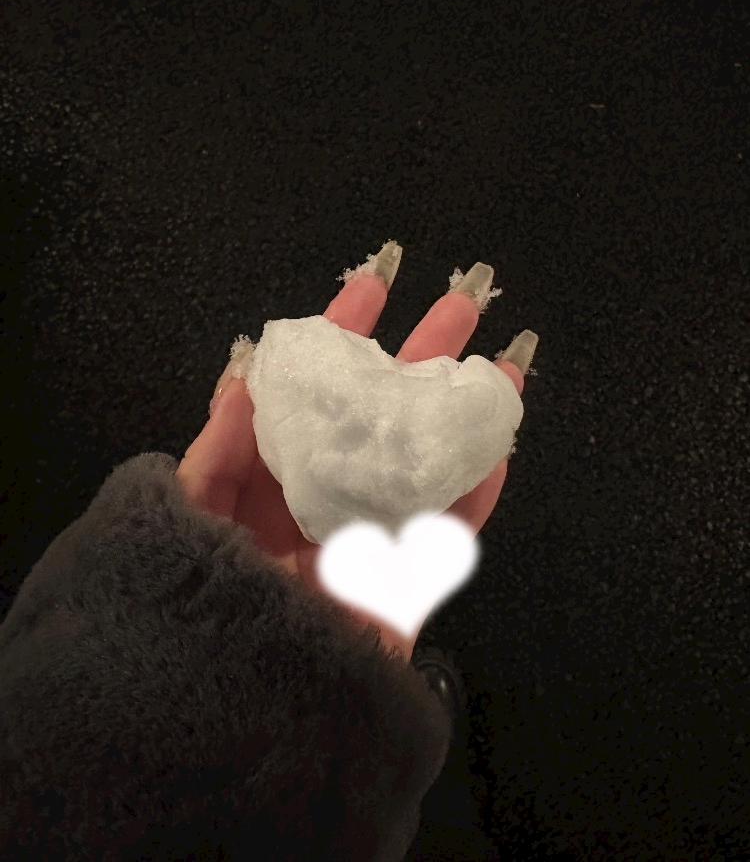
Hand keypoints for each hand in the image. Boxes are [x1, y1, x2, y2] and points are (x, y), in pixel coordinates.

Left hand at [174, 268, 525, 661]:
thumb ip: (216, 450)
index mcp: (272, 475)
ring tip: (501, 362)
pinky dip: (477, 494)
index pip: (314, 389)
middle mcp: (325, 497)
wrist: (227, 715)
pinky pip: (446, 536)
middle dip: (422, 356)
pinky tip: (501, 447)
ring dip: (463, 414)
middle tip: (463, 303)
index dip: (343, 335)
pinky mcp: (400, 586)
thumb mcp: (189, 520)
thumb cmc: (194, 607)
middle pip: (382, 415)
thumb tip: (245, 374)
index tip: (376, 283)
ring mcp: (368, 538)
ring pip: (425, 462)